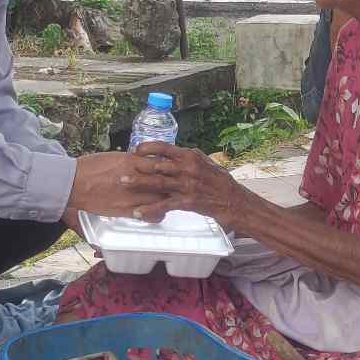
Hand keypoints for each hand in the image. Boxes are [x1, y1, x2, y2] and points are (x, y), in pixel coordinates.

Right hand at [63, 152, 176, 224]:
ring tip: (169, 203)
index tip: (173, 173)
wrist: (74, 183)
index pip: (161, 164)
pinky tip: (157, 214)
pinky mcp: (126, 209)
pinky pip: (149, 214)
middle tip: (177, 189)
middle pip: (165, 181)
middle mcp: (135, 177)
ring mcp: (132, 194)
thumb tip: (143, 160)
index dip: (170, 170)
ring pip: (161, 198)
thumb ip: (131, 160)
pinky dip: (156, 214)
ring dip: (167, 201)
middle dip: (173, 185)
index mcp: (132, 161)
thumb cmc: (90, 168)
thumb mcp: (114, 158)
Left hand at [121, 143, 254, 229]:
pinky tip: (138, 212)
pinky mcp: (188, 202)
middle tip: (122, 167)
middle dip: (137, 166)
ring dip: (138, 183)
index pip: (164, 147)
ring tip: (123, 183)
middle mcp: (187, 168)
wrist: (236, 202)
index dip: (147, 147)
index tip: (136, 150)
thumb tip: (177, 152)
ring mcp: (187, 185)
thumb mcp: (207, 163)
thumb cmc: (222, 183)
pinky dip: (150, 209)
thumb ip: (190, 158)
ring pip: (157, 183)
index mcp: (191, 156)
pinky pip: (164, 205)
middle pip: (157, 164)